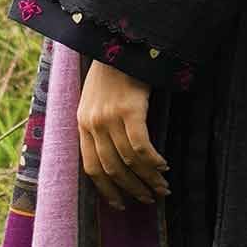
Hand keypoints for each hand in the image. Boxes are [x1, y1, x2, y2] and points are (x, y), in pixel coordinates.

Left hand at [77, 57, 169, 209]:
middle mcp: (93, 123)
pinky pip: (142, 146)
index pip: (91, 168)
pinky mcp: (130, 109)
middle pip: (112, 169)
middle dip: (132, 189)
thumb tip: (119, 157)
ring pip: (129, 161)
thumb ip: (102, 125)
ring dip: (148, 179)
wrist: (121, 41)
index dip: (107, 190)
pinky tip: (164, 166)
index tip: (120, 205)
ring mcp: (110, 116)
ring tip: (163, 188)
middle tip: (150, 199)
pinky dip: (153, 161)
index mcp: (82, 124)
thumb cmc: (115, 71)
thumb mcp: (98, 100)